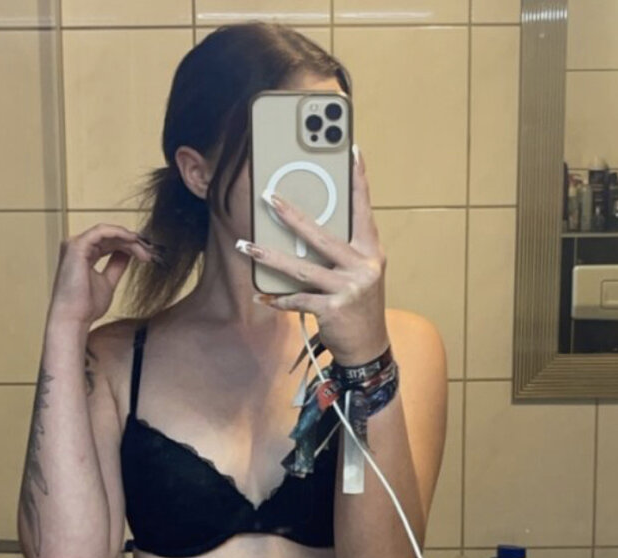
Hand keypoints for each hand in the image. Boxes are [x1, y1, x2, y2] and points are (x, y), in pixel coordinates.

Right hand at [48, 224, 163, 327]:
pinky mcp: (77, 246)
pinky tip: (133, 240)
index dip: (129, 246)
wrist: (74, 318)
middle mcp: (78, 247)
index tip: (147, 255)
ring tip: (145, 250)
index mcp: (83, 255)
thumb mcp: (108, 282)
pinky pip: (101, 232)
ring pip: (108, 233)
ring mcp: (75, 245)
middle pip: (110, 236)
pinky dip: (119, 233)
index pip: (109, 243)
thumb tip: (128, 254)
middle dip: (133, 243)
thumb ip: (116, 266)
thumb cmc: (86, 306)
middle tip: (150, 252)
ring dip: (129, 239)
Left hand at [236, 145, 388, 366]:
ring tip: (246, 245)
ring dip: (269, 257)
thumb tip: (307, 229)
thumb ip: (344, 251)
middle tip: (268, 197)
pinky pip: (298, 300)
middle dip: (291, 215)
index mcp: (371, 251)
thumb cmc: (360, 306)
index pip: (363, 209)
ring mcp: (349, 288)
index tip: (352, 150)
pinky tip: (262, 295)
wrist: (369, 347)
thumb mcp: (361, 273)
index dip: (359, 180)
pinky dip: (278, 298)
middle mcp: (363, 266)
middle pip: (321, 235)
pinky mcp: (334, 310)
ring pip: (301, 268)